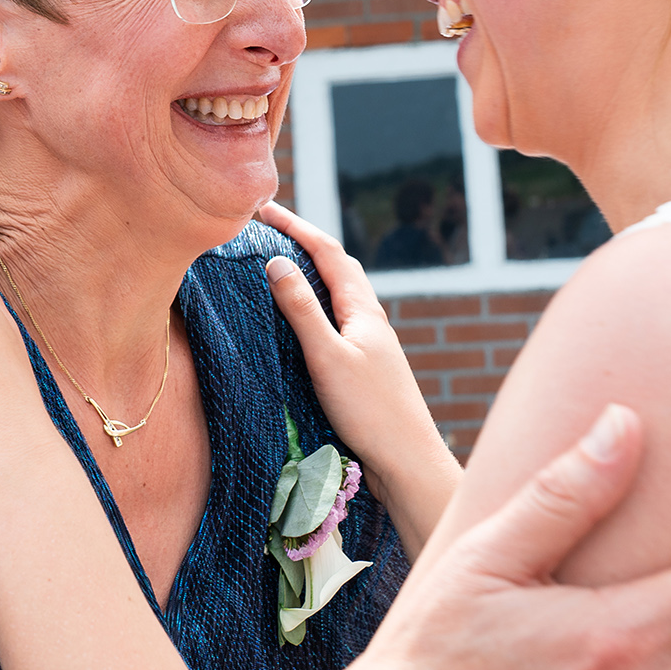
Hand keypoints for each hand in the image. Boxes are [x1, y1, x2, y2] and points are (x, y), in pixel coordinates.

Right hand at [258, 201, 460, 553]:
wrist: (407, 461)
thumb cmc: (369, 411)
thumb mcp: (327, 356)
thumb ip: (302, 310)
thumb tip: (276, 262)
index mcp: (362, 309)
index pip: (327, 252)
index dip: (295, 226)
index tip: (263, 208)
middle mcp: (370, 318)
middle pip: (336, 265)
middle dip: (304, 240)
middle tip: (269, 226)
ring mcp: (370, 342)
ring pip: (338, 292)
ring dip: (311, 270)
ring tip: (281, 261)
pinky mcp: (365, 365)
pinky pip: (337, 317)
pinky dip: (315, 302)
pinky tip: (303, 319)